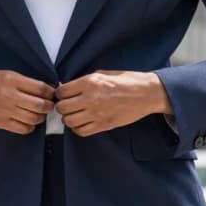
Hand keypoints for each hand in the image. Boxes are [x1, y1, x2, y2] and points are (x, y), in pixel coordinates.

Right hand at [0, 69, 56, 133]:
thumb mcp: (6, 74)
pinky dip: (30, 127)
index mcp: (12, 80)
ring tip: (39, 114)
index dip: (51, 92)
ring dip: (41, 117)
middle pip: (40, 105)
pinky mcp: (0, 122)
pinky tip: (28, 121)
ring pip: (34, 118)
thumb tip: (46, 90)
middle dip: (49, 106)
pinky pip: (23, 129)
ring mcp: (5, 110)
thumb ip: (25, 82)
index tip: (52, 94)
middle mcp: (9, 95)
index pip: (41, 88)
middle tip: (49, 105)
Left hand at [53, 70, 170, 135]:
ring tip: (74, 114)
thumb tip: (67, 88)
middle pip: (62, 107)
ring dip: (68, 118)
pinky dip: (78, 128)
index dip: (60, 93)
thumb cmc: (127, 81)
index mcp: (90, 83)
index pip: (62, 92)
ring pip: (69, 121)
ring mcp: (97, 114)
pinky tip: (82, 122)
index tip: (63, 94)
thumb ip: (84, 81)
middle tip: (67, 105)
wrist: (146, 94)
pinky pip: (81, 131)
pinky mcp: (103, 125)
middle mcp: (91, 99)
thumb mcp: (103, 74)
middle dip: (62, 106)